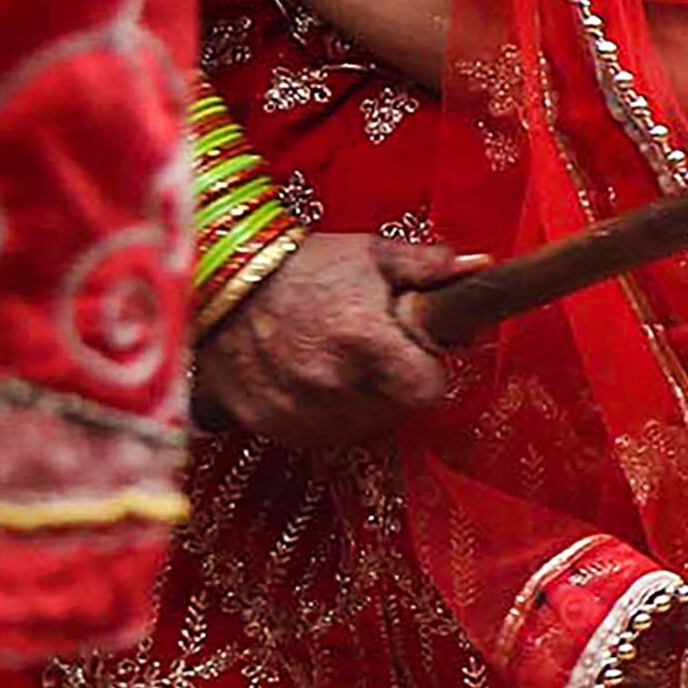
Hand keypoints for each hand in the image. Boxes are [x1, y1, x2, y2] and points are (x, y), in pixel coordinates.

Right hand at [198, 233, 468, 447]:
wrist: (209, 284)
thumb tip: (478, 268)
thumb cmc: (298, 266)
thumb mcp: (368, 253)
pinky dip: (322, 413)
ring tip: (338, 360)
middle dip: (396, 383)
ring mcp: (296, 408)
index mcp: (363, 338)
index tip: (419, 353)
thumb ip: (426, 264)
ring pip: (360, 425)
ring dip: (361, 401)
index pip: (430, 389)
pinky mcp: (267, 423)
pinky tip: (309, 378)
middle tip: (375, 350)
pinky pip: (318, 434)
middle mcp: (330, 382)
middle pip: (398, 409)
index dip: (430, 371)